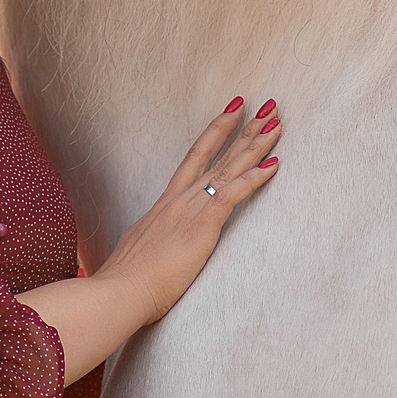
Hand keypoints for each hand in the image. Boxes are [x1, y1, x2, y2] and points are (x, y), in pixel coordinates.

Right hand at [93, 97, 280, 319]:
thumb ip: (150, 239)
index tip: (230, 111)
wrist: (120, 291)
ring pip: (228, 168)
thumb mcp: (138, 249)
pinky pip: (233, 194)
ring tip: (276, 122)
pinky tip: (274, 164)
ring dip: (255, 144)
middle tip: (264, 106)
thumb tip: (151, 242)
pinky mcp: (201, 225)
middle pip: (217, 155)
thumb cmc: (128, 279)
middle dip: (242, 129)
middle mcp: (179, 199)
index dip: (214, 133)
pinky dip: (254, 178)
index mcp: (165, 203)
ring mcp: (189, 209)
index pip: (194, 158)